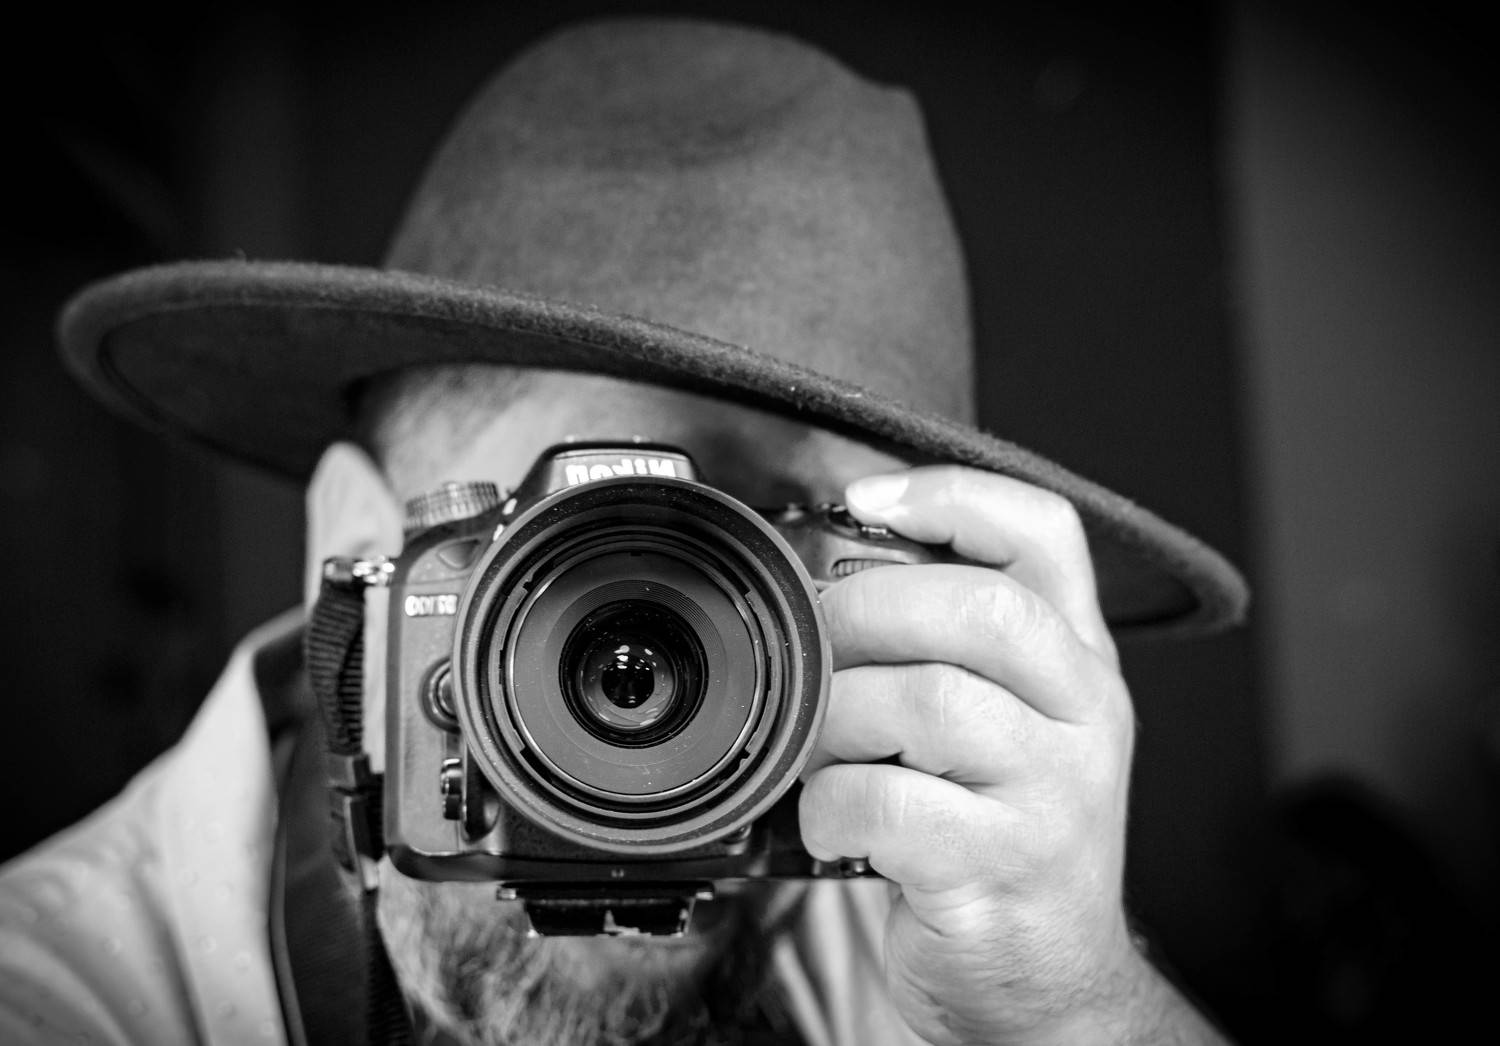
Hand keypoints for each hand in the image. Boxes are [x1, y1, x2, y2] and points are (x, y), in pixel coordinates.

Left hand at [797, 466, 1227, 1044]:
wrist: (1047, 984)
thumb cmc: (1000, 839)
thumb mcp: (1003, 729)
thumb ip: (944, 653)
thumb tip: (826, 583)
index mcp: (1078, 661)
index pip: (1043, 532)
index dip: (951, 495)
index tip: (865, 501)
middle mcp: (1085, 714)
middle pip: (982, 608)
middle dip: (869, 611)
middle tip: (821, 645)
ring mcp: (1056, 792)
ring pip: (929, 700)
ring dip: (840, 718)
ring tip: (826, 750)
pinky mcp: (1005, 865)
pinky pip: (891, 803)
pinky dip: (832, 806)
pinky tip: (834, 823)